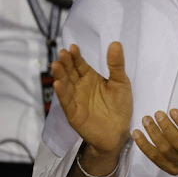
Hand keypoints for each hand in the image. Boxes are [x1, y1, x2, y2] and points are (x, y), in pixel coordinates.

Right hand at [52, 42, 132, 158]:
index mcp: (90, 77)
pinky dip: (62, 93)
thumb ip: (116, 65)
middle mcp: (80, 87)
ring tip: (56, 65)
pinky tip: (58, 84)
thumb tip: (115, 43)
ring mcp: (75, 99)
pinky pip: (66, 102)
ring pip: (66, 85)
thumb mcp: (121, 83)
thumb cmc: (120, 107)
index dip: (76, 56)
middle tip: (63, 53)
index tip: (73, 47)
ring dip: (60, 75)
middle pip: (70, 72)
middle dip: (66, 63)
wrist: (119, 132)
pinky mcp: (73, 113)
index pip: (80, 64)